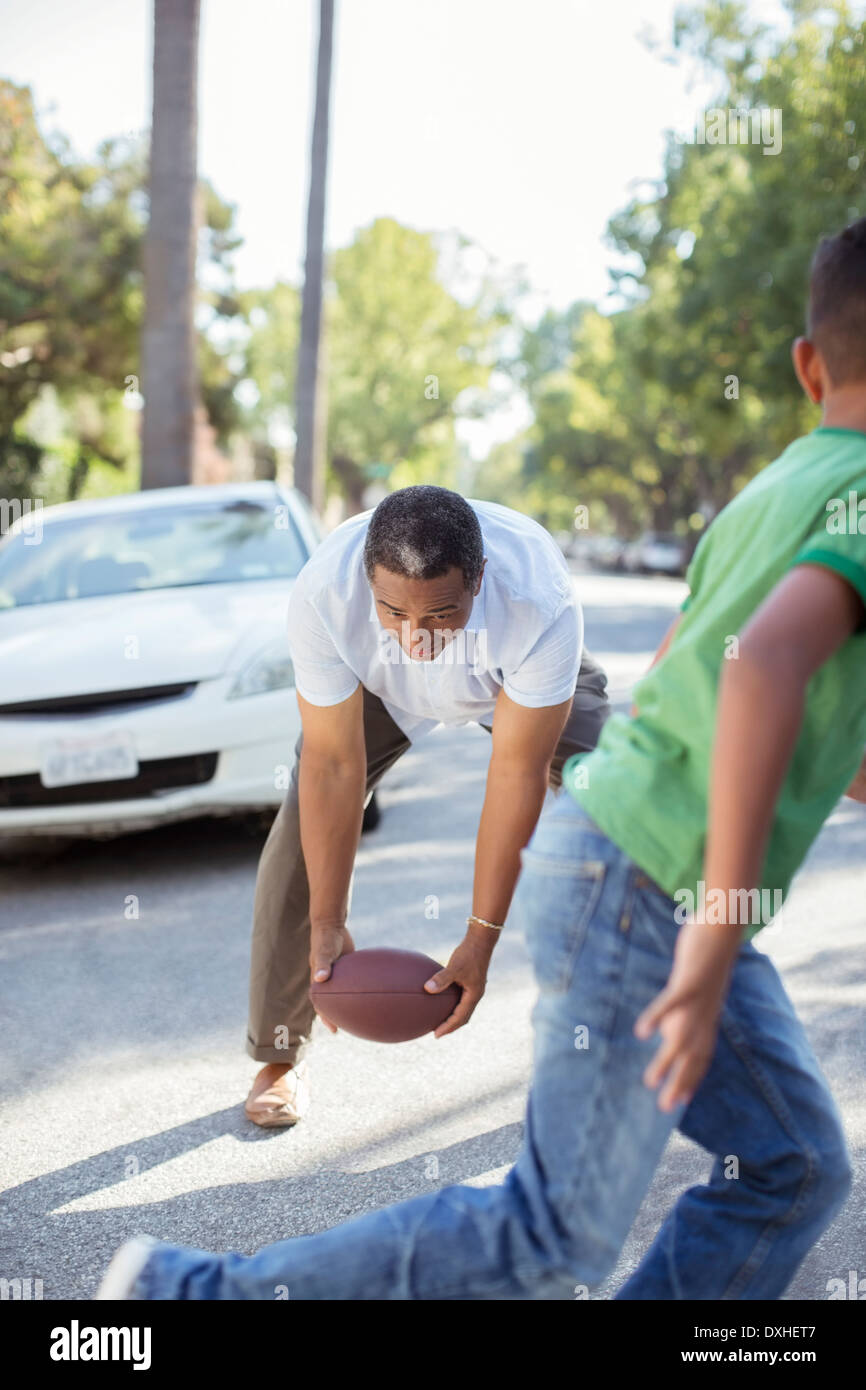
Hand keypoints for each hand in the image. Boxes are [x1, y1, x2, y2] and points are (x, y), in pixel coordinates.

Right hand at [309, 921, 355, 1033]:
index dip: (327, 1017)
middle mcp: (327, 980)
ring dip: (349, 1004)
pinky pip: (352, 982)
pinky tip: (370, 995)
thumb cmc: (326, 938)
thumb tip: (320, 979)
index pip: (321, 1004)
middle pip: (332, 1002)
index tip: (334, 1030)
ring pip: (342, 993)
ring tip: (361, 1016)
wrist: (331, 924)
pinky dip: (358, 989)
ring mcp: (337, 975)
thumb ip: (322, 964)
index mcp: (318, 980)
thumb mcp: (324, 951)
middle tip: (351, 1028)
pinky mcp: (347, 968)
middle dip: (339, 1015)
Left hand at [423, 931, 493, 1036]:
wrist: (481, 940)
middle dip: (451, 1026)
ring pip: (464, 1009)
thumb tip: (427, 989)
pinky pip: (463, 1000)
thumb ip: (442, 978)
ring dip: (453, 1017)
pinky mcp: (472, 982)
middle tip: (436, 1032)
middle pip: (464, 1017)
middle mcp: (476, 994)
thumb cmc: (468, 953)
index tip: (435, 1034)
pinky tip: (444, 1002)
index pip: (460, 1017)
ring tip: (440, 1021)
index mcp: (474, 995)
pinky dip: (454, 1006)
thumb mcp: (454, 966)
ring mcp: (474, 988)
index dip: (447, 1027)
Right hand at [633, 917, 733, 1111]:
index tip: (681, 1101)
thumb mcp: (695, 988)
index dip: (692, 1079)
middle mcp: (706, 1014)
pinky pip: (672, 1003)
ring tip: (650, 1082)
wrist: (724, 928)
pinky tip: (641, 1032)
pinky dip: (657, 1018)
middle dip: (679, 1083)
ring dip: (666, 1061)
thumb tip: (667, 1032)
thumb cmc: (707, 955)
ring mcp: (698, 999)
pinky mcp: (689, 981)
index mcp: (708, 1016)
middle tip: (665, 1108)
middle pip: (693, 1056)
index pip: (702, 1055)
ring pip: (681, 1037)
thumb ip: (684, 1011)